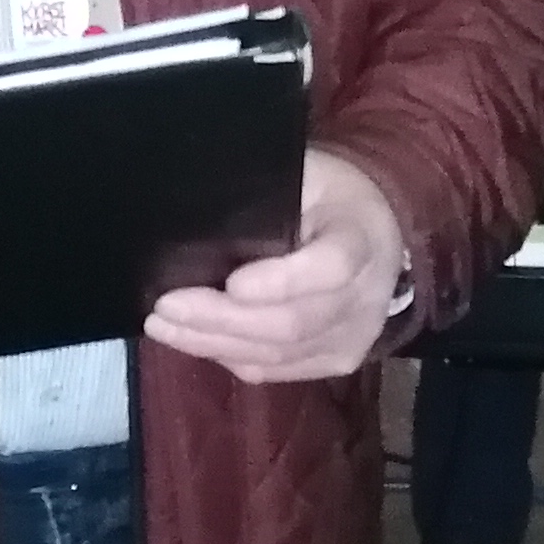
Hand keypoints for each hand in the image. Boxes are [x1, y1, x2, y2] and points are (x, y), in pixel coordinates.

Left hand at [146, 147, 411, 385]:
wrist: (380, 233)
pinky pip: (277, 370)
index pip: (330, 268)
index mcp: (362, 237)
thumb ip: (266, 193)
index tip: (230, 283)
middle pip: (292, 322)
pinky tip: (195, 340)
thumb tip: (196, 209)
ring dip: (213, 344)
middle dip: (221, 319)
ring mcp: (355, 337)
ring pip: (278, 354)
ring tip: (164, 327)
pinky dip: (230, 356)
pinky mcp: (338, 360)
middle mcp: (366, 296)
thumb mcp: (306, 173)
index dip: (280, 282)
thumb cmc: (329, 196)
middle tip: (165, 308)